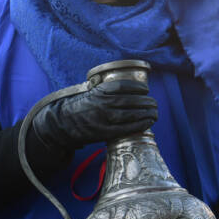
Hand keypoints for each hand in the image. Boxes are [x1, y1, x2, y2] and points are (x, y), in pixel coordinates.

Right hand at [30, 80, 157, 152]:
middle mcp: (103, 103)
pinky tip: (148, 122)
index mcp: (99, 91)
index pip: (124, 86)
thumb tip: (132, 89)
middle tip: (154, 103)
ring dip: (147, 113)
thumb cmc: (82, 107)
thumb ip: (108, 90)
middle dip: (147, 102)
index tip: (146, 89)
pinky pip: (127, 128)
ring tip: (155, 113)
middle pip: (131, 101)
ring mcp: (104, 118)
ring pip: (132, 114)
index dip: (138, 87)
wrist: (64, 123)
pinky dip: (140, 125)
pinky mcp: (104, 132)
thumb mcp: (92, 92)